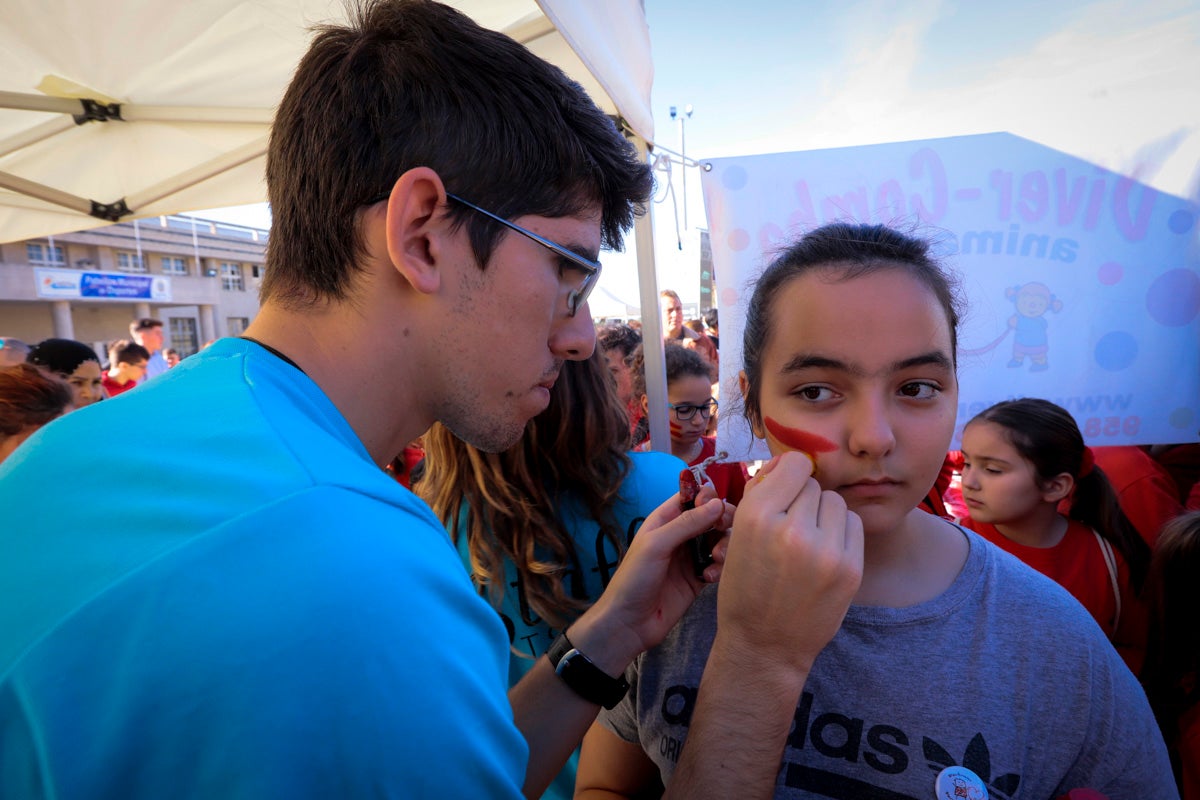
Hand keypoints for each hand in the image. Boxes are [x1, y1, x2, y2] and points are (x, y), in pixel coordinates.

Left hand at [569, 484, 733, 672]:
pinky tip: (710, 578)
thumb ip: (687, 523)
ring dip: (724, 546)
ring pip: (719, 540)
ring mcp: (691, 557)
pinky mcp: (699, 579)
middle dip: (722, 522)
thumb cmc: (634, 579)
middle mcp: (680, 535)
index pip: (692, 497)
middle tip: (723, 532)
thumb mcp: (657, 545)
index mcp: (665, 520)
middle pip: (712, 517)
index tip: (717, 508)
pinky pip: (719, 565)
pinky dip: (720, 567)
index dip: (708, 498)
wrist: (630, 623)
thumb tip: (717, 504)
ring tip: (716, 559)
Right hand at [716, 451, 862, 673]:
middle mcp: (791, 529)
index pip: (794, 464)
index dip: (788, 474)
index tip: (783, 490)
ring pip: (836, 502)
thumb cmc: (746, 588)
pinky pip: (853, 525)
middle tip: (789, 526)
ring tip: (808, 540)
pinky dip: (840, 532)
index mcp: (756, 517)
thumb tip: (790, 464)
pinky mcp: (850, 568)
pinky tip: (824, 552)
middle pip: (814, 485)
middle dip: (802, 500)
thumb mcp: (737, 537)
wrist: (765, 645)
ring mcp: (825, 551)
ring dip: (823, 514)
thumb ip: (762, 496)